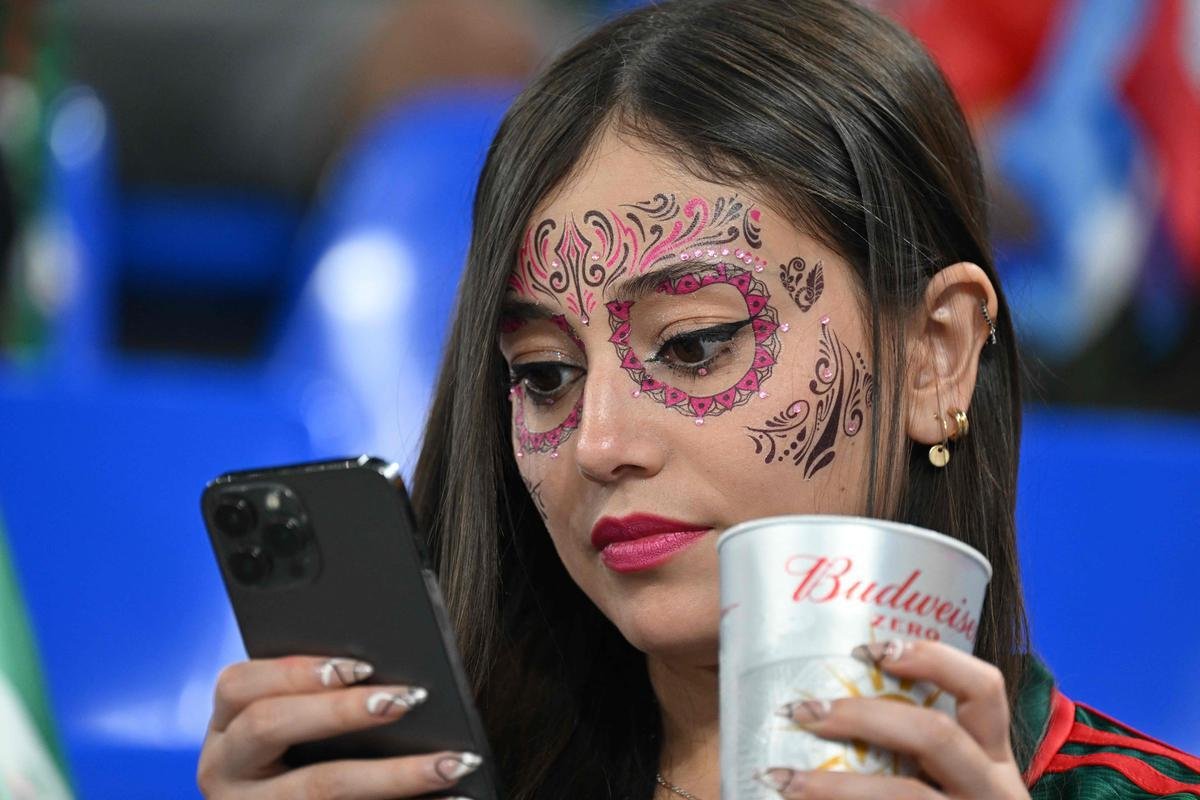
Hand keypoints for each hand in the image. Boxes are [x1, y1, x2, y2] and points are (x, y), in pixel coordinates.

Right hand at [197, 655, 480, 797]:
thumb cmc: (297, 753)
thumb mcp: (289, 725)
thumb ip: (319, 693)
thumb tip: (391, 670)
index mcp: (226, 727)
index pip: (239, 684)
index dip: (296, 670)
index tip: (358, 664)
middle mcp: (225, 770)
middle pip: (270, 726)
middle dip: (341, 710)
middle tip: (407, 700)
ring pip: (319, 788)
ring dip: (395, 775)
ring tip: (451, 762)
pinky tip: (452, 799)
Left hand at [761, 640, 1030, 799]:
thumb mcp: (947, 777)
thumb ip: (908, 744)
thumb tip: (825, 702)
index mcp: (992, 757)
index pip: (983, 689)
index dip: (932, 658)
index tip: (870, 650)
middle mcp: (993, 788)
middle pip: (937, 734)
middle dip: (863, 716)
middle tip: (804, 711)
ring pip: (906, 795)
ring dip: (835, 787)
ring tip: (783, 779)